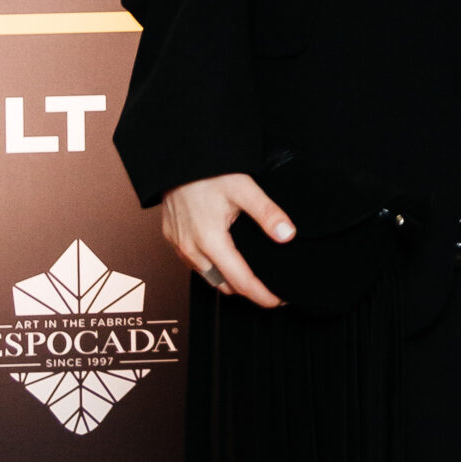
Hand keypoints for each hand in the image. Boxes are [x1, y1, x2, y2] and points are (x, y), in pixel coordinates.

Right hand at [161, 173, 294, 308]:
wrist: (176, 160)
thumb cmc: (208, 171)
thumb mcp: (244, 188)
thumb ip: (266, 213)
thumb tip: (287, 235)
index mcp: (210, 241)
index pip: (240, 281)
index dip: (261, 295)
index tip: (278, 301)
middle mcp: (191, 249)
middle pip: (223, 284)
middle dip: (246, 291)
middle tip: (269, 287)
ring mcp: (179, 246)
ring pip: (207, 276)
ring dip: (228, 280)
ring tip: (250, 274)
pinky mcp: (172, 239)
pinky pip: (194, 264)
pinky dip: (212, 267)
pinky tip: (224, 258)